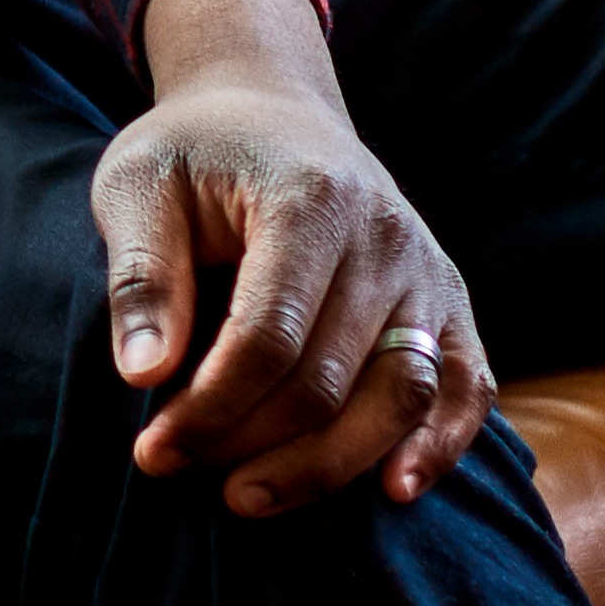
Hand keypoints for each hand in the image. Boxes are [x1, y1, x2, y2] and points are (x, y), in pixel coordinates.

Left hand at [93, 0, 491, 514]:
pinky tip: (392, 489)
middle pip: (331, 379)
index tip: (153, 450)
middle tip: (180, 470)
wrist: (271, 108)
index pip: (266, 336)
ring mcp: (428, 272)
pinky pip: (467, 387)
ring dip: (329, 464)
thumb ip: (142, 275)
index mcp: (309, 200)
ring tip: (252, 497)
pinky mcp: (451, 303)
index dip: (210, 407)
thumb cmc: (194, 152)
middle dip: (251, 442)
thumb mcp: (137, 186)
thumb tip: (143, 376)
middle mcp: (385, 237)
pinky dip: (440, 445)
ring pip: (402, 396)